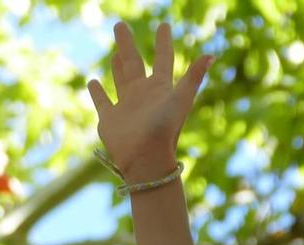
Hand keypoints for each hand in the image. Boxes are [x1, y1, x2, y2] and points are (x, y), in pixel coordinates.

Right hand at [86, 20, 211, 181]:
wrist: (147, 160)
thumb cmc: (164, 129)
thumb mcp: (181, 99)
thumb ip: (193, 77)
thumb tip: (211, 55)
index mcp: (160, 88)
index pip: (163, 59)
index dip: (164, 42)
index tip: (164, 25)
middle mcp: (143, 95)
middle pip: (134, 63)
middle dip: (127, 44)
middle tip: (120, 25)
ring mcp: (126, 107)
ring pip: (120, 80)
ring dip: (117, 66)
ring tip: (115, 53)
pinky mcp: (110, 120)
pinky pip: (102, 102)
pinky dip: (96, 93)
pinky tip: (92, 82)